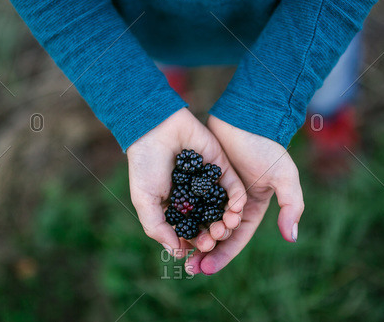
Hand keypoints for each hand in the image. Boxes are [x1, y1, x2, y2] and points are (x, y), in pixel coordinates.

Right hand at [126, 108, 246, 258]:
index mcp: (177, 207)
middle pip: (211, 223)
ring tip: (226, 226)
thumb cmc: (145, 165)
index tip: (201, 249)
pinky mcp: (222, 168)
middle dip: (215, 235)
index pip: (192, 232)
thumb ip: (158, 228)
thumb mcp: (145, 201)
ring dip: (229, 221)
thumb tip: (176, 253)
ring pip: (225, 209)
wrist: (155, 129)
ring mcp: (210, 183)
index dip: (198, 243)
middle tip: (214, 238)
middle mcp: (195, 197)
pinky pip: (234, 187)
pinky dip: (237, 200)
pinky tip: (236, 209)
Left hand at [186, 115, 303, 273]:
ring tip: (178, 251)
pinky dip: (182, 215)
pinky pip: (190, 202)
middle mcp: (231, 203)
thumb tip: (290, 237)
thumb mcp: (284, 176)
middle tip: (188, 266)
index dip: (222, 255)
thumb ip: (292, 205)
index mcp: (250, 207)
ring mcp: (214, 190)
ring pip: (200, 221)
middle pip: (215, 235)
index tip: (206, 269)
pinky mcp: (200, 178)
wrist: (245, 117)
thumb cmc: (266, 147)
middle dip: (203, 252)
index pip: (235, 238)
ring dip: (191, 237)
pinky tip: (170, 226)